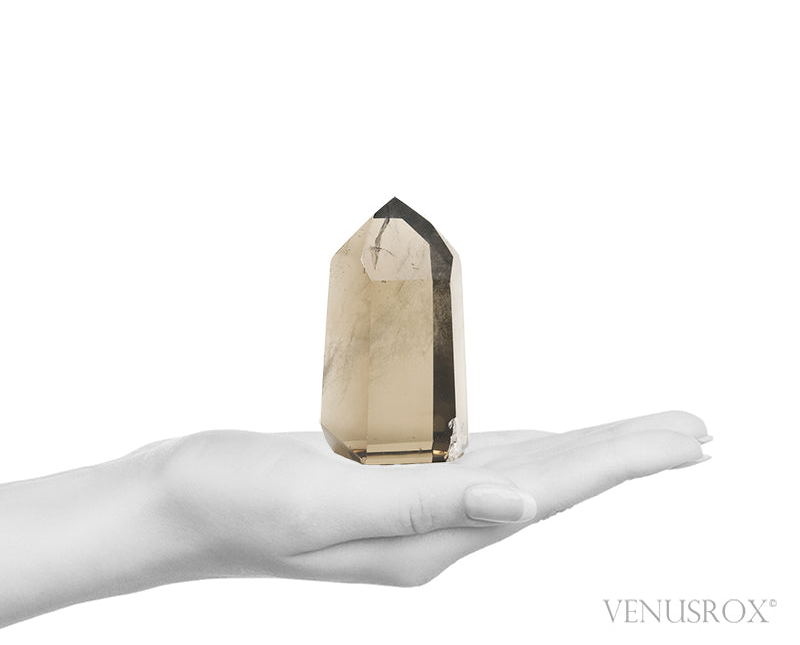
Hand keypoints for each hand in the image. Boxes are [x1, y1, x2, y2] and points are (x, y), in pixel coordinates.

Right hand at [153, 410, 710, 587]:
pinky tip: (546, 443)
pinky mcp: (392, 478)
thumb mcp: (327, 506)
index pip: (552, 491)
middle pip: (555, 482)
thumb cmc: (238, 499)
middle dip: (626, 453)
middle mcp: (437, 525)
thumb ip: (426, 506)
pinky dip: (529, 444)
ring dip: (585, 448)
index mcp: (432, 537)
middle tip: (695, 432)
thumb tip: (524, 508)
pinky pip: (479, 457)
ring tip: (639, 438)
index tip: (689, 439)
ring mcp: (415, 502)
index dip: (624, 460)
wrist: (181, 496)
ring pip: (524, 468)